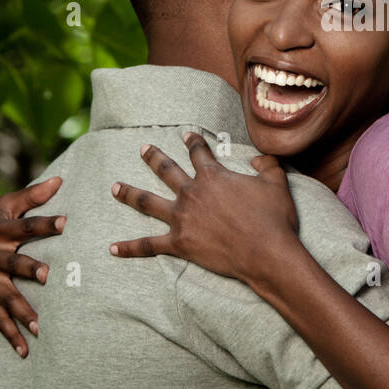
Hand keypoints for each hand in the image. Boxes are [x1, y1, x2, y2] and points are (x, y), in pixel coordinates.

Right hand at [0, 176, 65, 357]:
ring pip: (3, 296)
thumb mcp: (4, 205)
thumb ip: (31, 196)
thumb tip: (59, 180)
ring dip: (21, 311)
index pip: (23, 226)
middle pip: (11, 263)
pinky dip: (10, 335)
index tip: (66, 221)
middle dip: (28, 268)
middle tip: (48, 274)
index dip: (43, 223)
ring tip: (40, 325)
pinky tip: (26, 351)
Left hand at [109, 132, 299, 287]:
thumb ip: (267, 164)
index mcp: (213, 177)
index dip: (193, 142)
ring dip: (129, 193)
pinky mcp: (179, 243)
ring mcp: (182, 219)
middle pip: (166, 170)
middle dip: (153, 157)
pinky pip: (148, 245)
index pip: (198, 153)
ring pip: (147, 202)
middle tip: (142, 148)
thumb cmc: (273, 219)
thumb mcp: (276, 183)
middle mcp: (192, 193)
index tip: (187, 135)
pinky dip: (129, 248)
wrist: (266, 253)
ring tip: (114, 187)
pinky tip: (111, 248)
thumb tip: (258, 158)